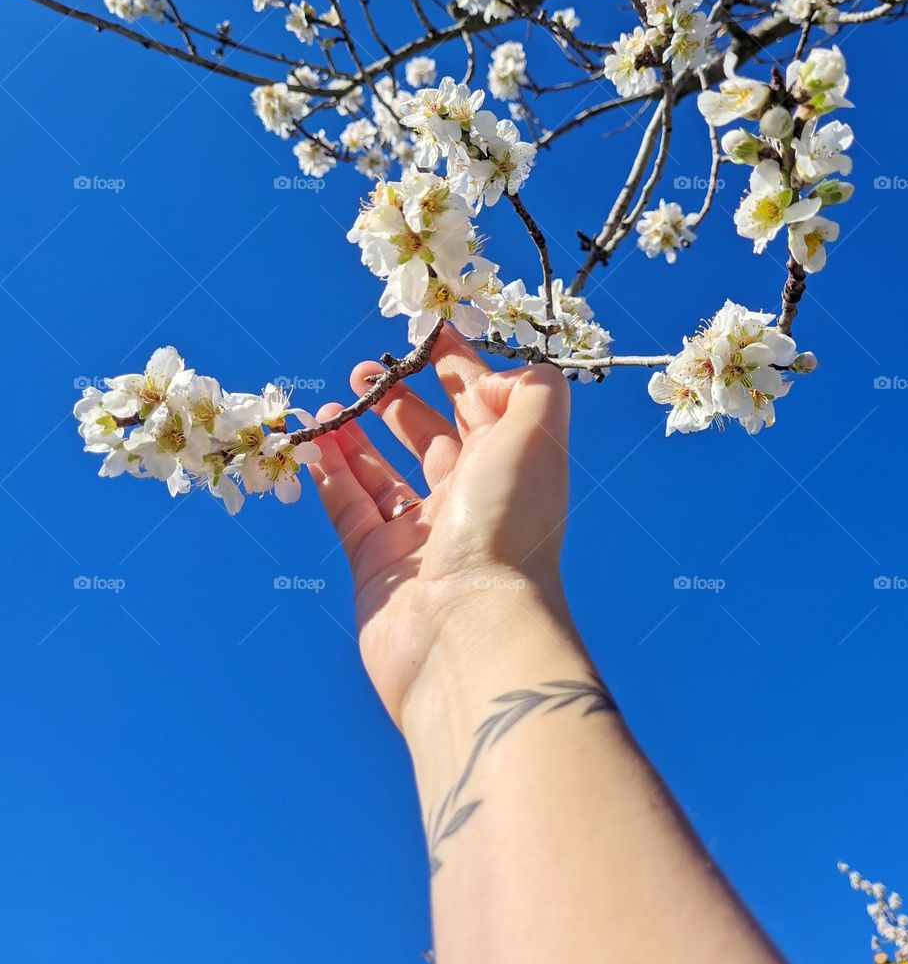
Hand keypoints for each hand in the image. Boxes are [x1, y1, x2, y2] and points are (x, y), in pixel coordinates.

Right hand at [308, 326, 571, 725]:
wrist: (469, 632)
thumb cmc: (508, 526)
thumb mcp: (538, 435)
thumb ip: (530, 388)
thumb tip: (488, 378)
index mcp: (507, 467)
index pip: (479, 404)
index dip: (454, 365)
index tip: (422, 331)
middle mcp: (468, 499)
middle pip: (431, 437)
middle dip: (397, 400)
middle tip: (362, 372)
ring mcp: (420, 536)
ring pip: (382, 474)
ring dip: (356, 436)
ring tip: (329, 405)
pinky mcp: (376, 566)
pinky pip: (347, 508)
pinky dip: (329, 475)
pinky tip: (312, 444)